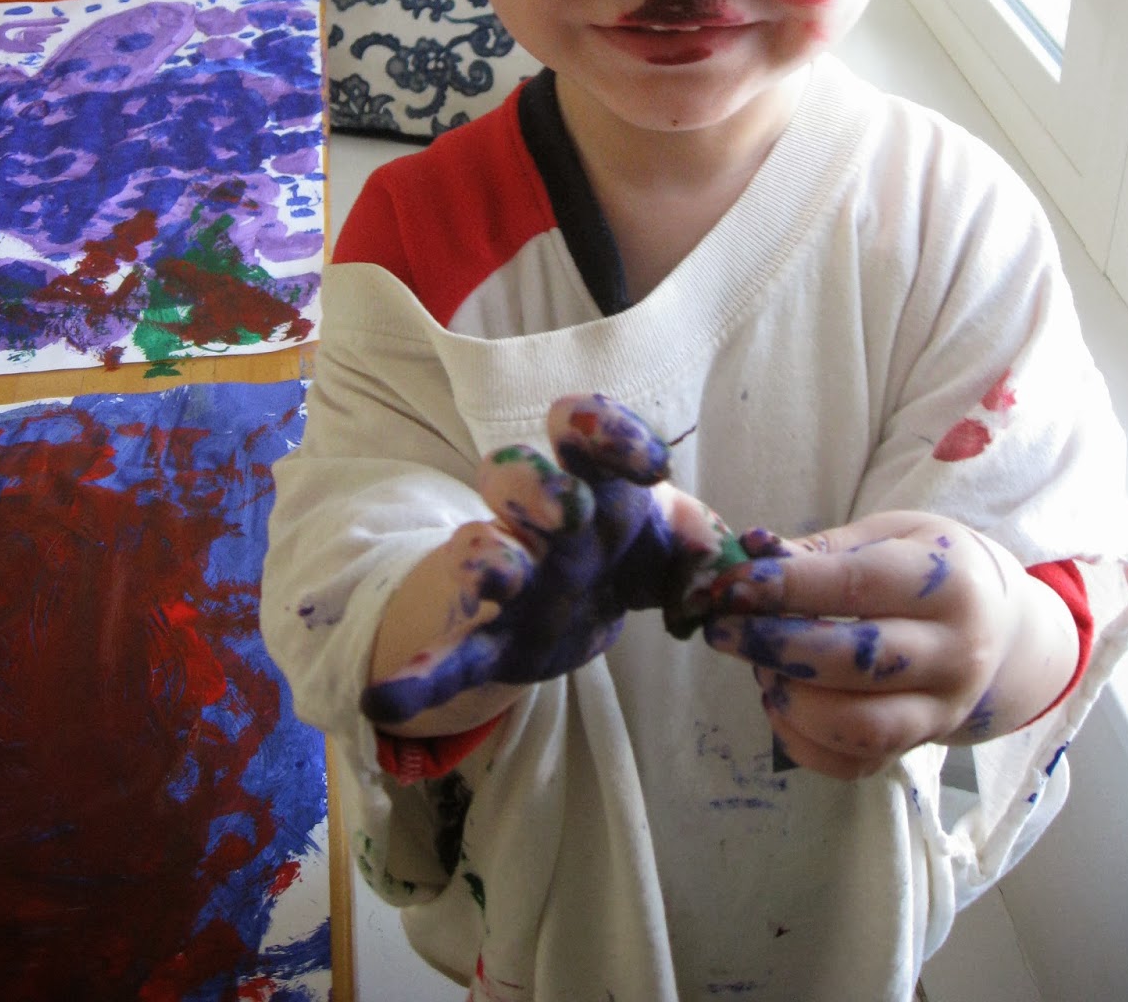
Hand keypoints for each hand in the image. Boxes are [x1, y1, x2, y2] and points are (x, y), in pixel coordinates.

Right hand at [361, 394, 744, 726]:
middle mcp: (538, 515)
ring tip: (504, 575)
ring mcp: (507, 573)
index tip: (653, 467)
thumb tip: (739, 567)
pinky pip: (448, 649)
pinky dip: (419, 673)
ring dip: (487, 555)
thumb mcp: (675, 545)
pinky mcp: (488, 635)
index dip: (611, 432)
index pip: (585, 429)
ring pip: (477, 544)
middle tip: (574, 511)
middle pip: (513, 469)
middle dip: (539, 484)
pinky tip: (388, 698)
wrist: (577, 610)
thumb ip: (706, 546)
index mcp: (590, 479)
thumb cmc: (629, 555)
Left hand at [703, 510, 1078, 779]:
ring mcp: (942, 710)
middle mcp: (954, 653)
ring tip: (758, 670)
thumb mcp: (891, 533)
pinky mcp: (920, 746)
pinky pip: (857, 764)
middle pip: (856, 660)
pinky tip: (779, 705)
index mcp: (948, 584)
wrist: (1002, 625)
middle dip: (775, 645)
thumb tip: (751, 551)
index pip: (856, 586)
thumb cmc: (931, 565)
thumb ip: (822, 549)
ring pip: (860, 725)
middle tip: (722, 630)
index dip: (786, 587)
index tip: (731, 585)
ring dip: (792, 700)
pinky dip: (804, 743)